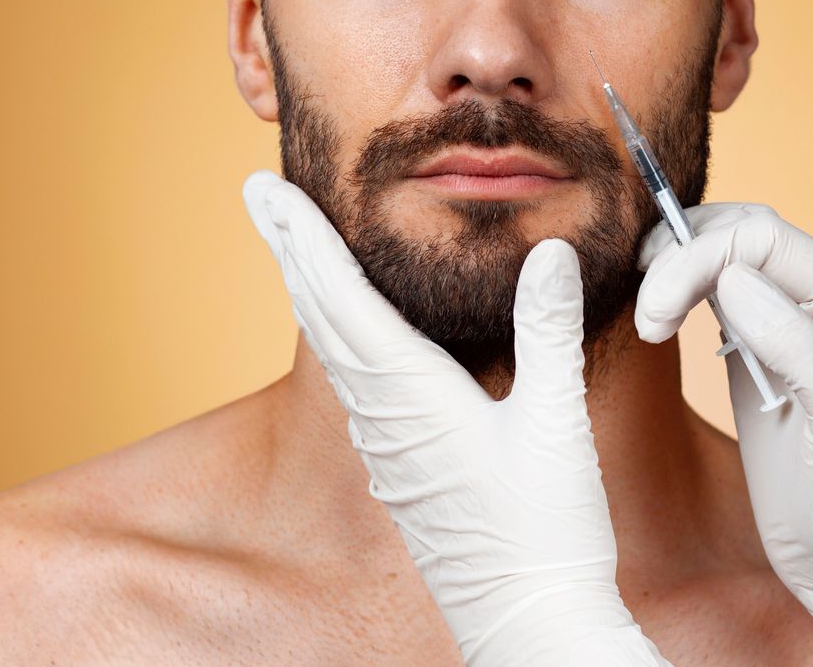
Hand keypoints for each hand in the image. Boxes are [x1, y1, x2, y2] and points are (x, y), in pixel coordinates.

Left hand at [242, 170, 669, 666]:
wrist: (524, 625)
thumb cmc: (544, 533)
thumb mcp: (556, 423)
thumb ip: (547, 331)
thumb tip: (547, 252)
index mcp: (409, 391)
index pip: (339, 293)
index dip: (303, 233)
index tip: (266, 189)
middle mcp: (382, 413)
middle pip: (321, 310)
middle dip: (290, 245)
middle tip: (257, 191)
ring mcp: (385, 442)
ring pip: (331, 346)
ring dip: (309, 285)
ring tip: (291, 242)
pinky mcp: (400, 465)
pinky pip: (353, 380)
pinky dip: (337, 332)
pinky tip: (344, 330)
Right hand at [636, 203, 812, 666]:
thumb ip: (795, 345)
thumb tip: (732, 278)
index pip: (763, 238)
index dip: (700, 257)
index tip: (657, 310)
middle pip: (737, 233)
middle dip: (679, 258)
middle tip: (647, 314)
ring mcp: (784, 322)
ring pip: (718, 253)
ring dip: (671, 270)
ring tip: (650, 321)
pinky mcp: (752, 348)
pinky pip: (710, 290)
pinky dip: (675, 291)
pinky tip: (659, 320)